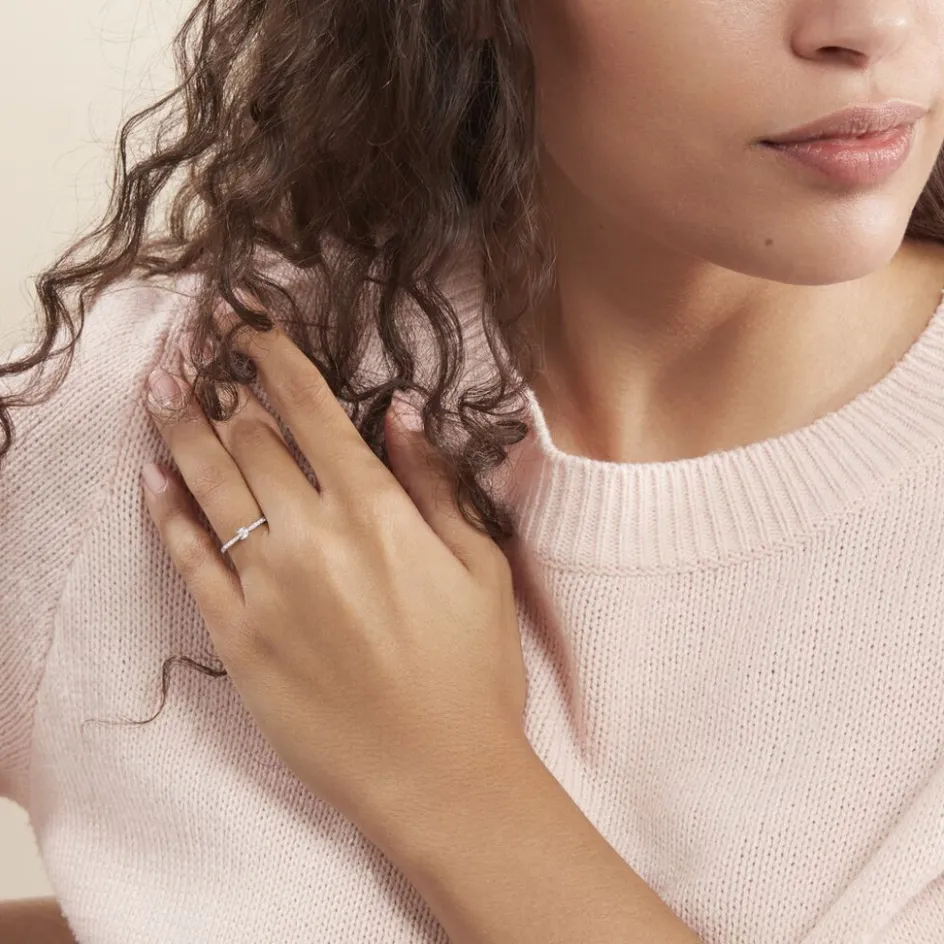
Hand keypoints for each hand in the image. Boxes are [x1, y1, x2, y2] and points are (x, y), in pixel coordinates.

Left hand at [140, 309, 529, 837]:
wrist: (439, 775)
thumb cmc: (472, 671)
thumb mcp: (480, 566)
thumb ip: (435, 483)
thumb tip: (402, 414)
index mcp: (376, 512)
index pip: (311, 412)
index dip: (274, 358)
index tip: (248, 324)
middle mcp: (313, 537)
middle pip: (251, 439)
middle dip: (223, 386)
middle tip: (198, 352)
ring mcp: (267, 587)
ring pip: (210, 485)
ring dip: (181, 429)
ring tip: (159, 388)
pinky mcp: (237, 637)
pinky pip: (189, 559)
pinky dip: (167, 511)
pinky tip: (153, 477)